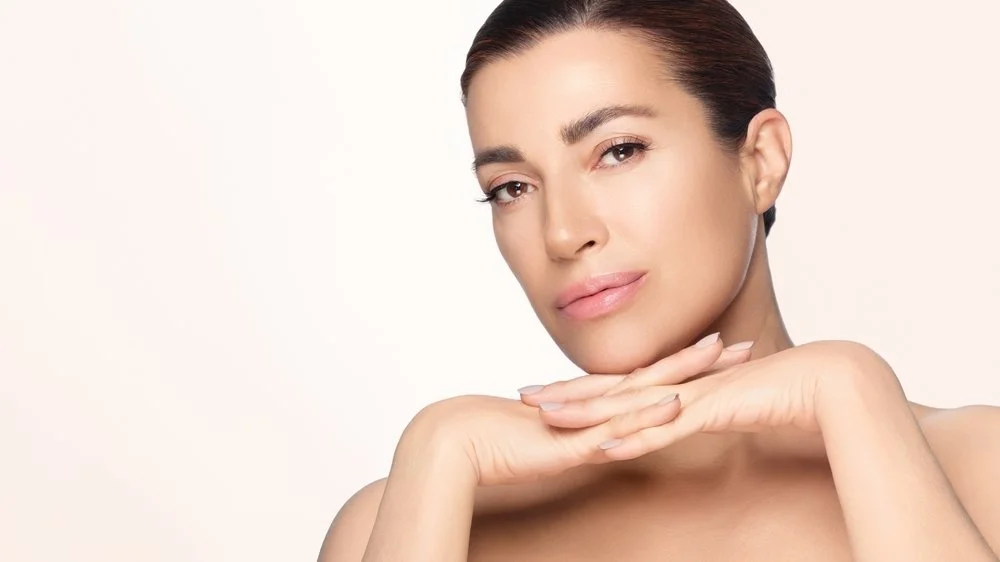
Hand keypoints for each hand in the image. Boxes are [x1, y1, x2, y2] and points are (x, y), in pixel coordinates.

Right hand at [402, 333, 752, 485]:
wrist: (455, 440)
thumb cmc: (491, 439)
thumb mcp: (543, 437)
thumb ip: (569, 435)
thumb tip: (587, 438)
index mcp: (590, 404)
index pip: (643, 380)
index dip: (679, 365)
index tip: (712, 350)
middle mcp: (593, 405)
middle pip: (654, 378)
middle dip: (697, 363)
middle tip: (740, 345)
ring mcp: (585, 421)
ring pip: (644, 395)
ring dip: (683, 375)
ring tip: (721, 355)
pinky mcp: (571, 444)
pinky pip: (617, 431)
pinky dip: (647, 417)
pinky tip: (675, 404)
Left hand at [520, 340, 873, 460]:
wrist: (830, 379)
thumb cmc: (786, 391)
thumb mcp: (734, 403)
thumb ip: (708, 409)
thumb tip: (689, 415)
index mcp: (681, 381)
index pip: (622, 385)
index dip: (584, 388)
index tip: (551, 392)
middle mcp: (679, 384)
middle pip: (611, 389)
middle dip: (567, 394)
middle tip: (525, 395)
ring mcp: (693, 395)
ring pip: (627, 405)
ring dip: (586, 413)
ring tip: (545, 417)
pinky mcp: (712, 411)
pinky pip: (663, 429)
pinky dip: (631, 438)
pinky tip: (601, 446)